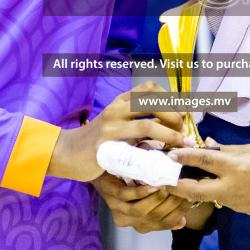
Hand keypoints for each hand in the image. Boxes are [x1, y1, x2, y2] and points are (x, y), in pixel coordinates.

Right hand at [46, 82, 187, 181]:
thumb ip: (139, 121)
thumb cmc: (96, 140)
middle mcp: (116, 110)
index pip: (148, 88)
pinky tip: (161, 161)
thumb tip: (170, 122)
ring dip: (170, 135)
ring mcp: (110, 128)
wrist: (65, 153)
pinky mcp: (106, 147)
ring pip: (147, 126)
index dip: (169, 98)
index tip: (181, 112)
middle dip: (173, 115)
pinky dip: (152, 155)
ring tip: (181, 144)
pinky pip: (134, 149)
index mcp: (119, 102)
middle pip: (152, 102)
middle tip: (183, 130)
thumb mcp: (117, 125)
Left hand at [93, 174, 191, 231]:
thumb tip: (181, 222)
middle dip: (172, 203)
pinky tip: (152, 184)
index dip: (180, 212)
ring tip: (168, 186)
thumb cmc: (135, 178)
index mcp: (143, 224)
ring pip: (141, 210)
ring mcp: (119, 209)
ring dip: (157, 198)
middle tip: (183, 188)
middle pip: (156, 218)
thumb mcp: (153, 194)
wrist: (107, 165)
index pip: (167, 223)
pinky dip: (141, 192)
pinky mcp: (111, 195)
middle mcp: (131, 220)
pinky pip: (127, 197)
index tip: (191, 197)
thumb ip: (166, 207)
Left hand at [167, 144, 249, 215]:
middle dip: (175, 187)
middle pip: (194, 190)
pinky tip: (214, 185)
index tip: (169, 155)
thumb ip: (225, 150)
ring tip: (184, 180)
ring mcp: (235, 202)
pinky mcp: (241, 210)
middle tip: (162, 181)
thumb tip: (206, 145)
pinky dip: (214, 192)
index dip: (183, 157)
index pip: (202, 160)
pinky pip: (222, 200)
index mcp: (235, 167)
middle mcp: (231, 187)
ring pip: (207, 196)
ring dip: (195, 189)